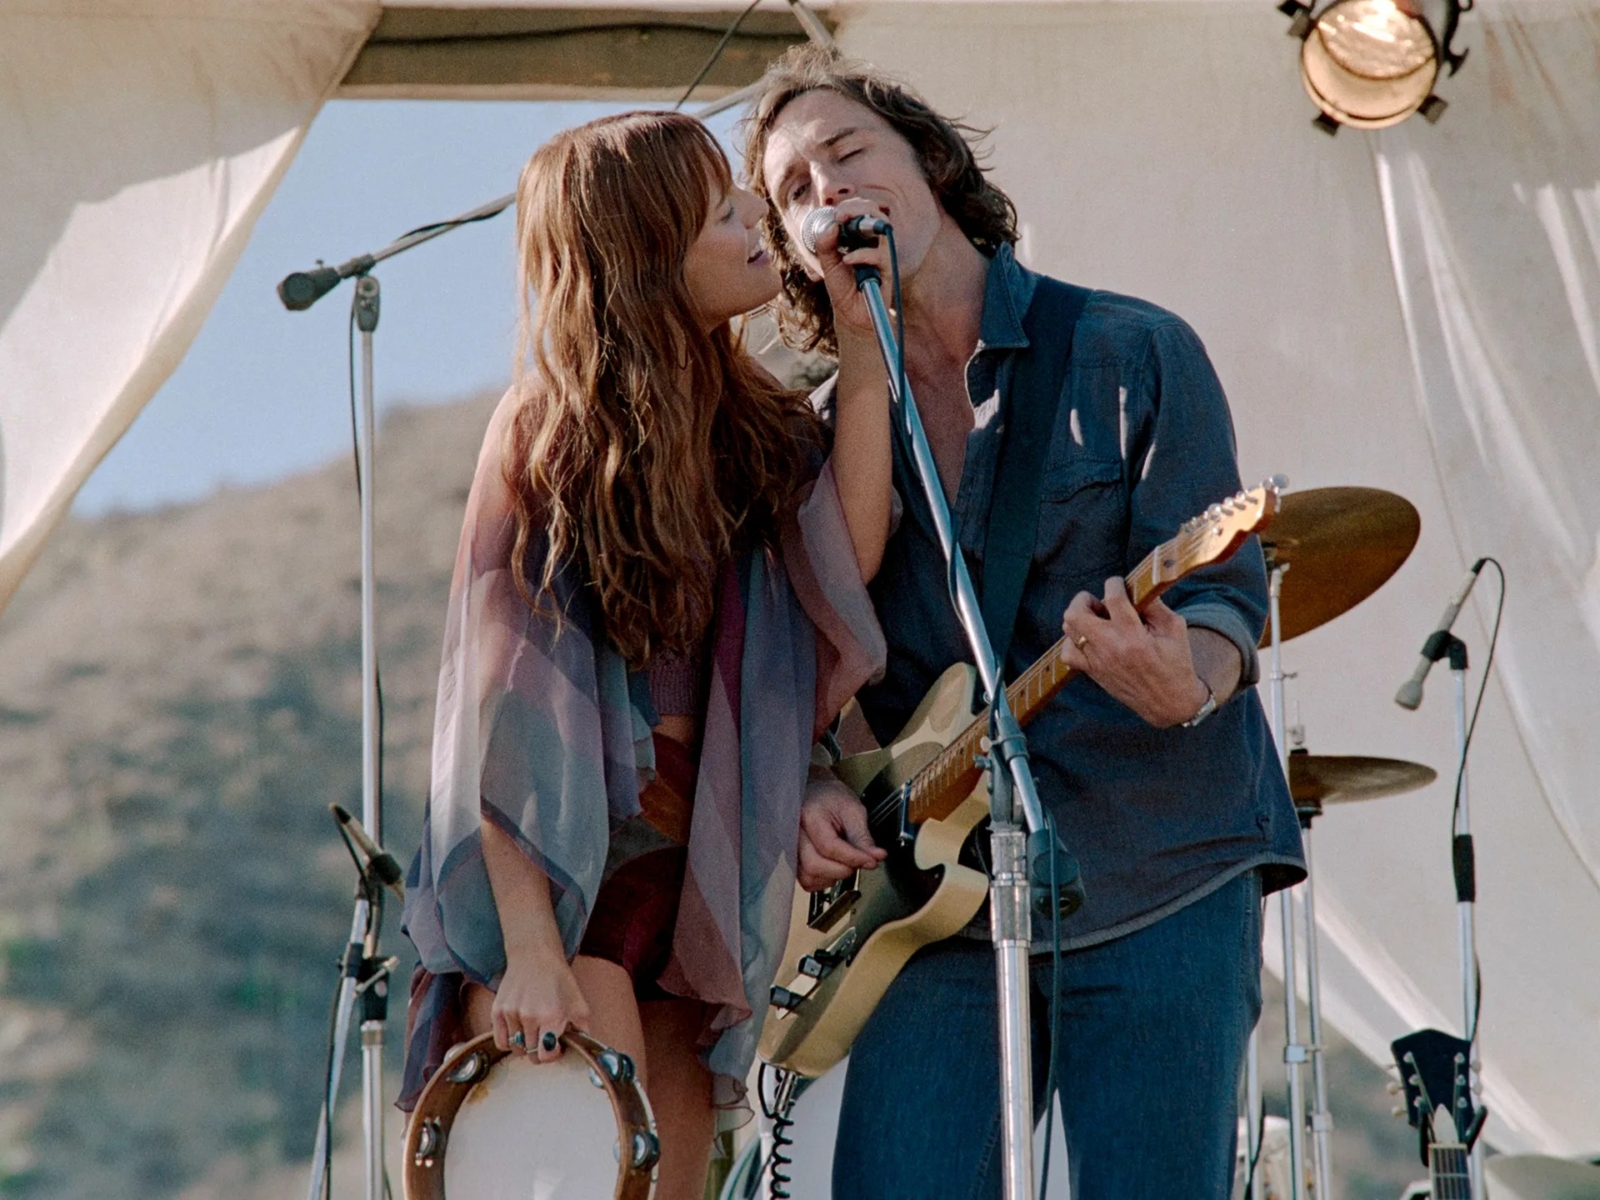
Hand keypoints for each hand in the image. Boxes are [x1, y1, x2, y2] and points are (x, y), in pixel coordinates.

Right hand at [491, 948, 590, 1063]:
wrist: (535, 955)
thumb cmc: (559, 979)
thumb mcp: (579, 1003)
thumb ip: (583, 1030)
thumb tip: (584, 1050)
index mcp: (551, 1017)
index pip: (545, 1056)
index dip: (553, 1054)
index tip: (557, 1046)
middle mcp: (529, 1017)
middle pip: (531, 1055)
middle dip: (540, 1050)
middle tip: (546, 1036)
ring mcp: (511, 1014)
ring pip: (516, 1049)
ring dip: (525, 1045)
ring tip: (533, 1030)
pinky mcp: (497, 1011)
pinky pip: (500, 1042)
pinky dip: (509, 1042)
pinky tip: (519, 1032)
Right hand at [797, 774, 886, 891]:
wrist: (816, 794)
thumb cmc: (831, 798)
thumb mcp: (853, 810)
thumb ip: (863, 836)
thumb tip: (876, 857)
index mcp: (809, 815)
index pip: (829, 846)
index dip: (853, 857)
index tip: (872, 860)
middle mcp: (793, 833)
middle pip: (815, 865)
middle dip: (843, 869)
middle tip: (859, 861)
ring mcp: (790, 849)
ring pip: (809, 877)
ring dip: (833, 877)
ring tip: (845, 863)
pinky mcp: (792, 861)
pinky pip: (806, 881)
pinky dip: (823, 880)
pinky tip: (833, 867)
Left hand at [810, 199, 894, 340]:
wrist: (851, 314)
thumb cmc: (843, 287)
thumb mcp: (827, 262)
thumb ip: (825, 243)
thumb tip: (831, 224)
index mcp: (862, 237)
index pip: (863, 211)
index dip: (851, 207)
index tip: (836, 213)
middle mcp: (876, 243)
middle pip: (877, 214)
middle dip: (859, 208)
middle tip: (841, 215)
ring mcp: (884, 256)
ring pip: (884, 229)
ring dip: (863, 222)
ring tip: (843, 226)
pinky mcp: (888, 272)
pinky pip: (880, 256)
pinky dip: (861, 255)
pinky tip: (847, 259)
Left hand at [1057, 577, 1210, 727]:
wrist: (1169, 703)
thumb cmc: (1176, 664)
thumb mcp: (1174, 629)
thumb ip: (1155, 605)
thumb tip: (1136, 588)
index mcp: (1133, 636)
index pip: (1113, 599)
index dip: (1114, 584)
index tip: (1119, 584)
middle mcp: (1110, 648)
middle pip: (1076, 613)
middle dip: (1085, 599)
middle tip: (1100, 603)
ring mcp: (1097, 661)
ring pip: (1068, 629)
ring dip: (1079, 618)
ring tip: (1097, 620)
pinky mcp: (1093, 672)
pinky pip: (1068, 653)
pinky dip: (1073, 641)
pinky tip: (1089, 639)